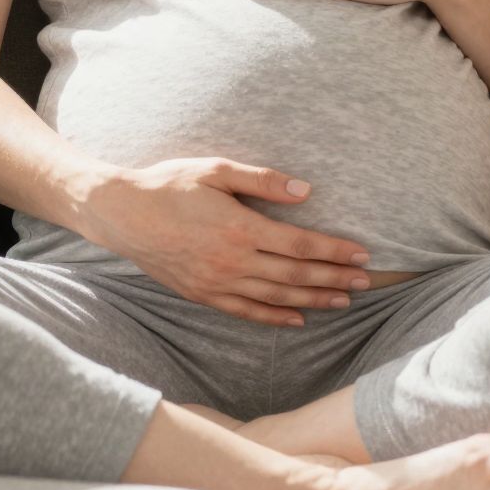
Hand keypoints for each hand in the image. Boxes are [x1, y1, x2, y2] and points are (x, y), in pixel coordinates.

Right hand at [84, 157, 375, 326]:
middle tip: (366, 282)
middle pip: (296, 274)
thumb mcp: (216, 170)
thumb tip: (305, 191)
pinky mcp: (204, 295)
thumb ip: (262, 180)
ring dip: (313, 299)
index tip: (361, 254)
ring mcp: (218, 283)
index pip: (300, 244)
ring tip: (343, 300)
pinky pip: (247, 312)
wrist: (122, 215)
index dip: (334, 250)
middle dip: (334, 278)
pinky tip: (297, 319)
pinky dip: (275, 317)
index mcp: (240, 228)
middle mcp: (233, 261)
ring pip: (277, 296)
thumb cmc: (170, 185)